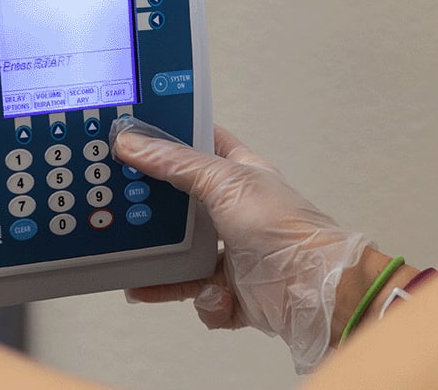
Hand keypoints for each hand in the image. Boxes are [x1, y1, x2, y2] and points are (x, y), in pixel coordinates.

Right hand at [111, 122, 369, 372]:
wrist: (312, 288)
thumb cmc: (283, 225)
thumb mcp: (225, 181)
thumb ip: (176, 163)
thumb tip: (133, 142)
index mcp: (239, 174)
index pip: (202, 145)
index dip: (173, 138)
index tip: (138, 136)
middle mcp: (234, 211)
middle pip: (183, 204)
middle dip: (156, 210)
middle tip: (124, 209)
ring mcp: (233, 252)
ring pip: (184, 256)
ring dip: (165, 266)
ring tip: (138, 270)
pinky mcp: (233, 291)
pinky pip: (201, 296)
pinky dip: (203, 301)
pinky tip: (212, 295)